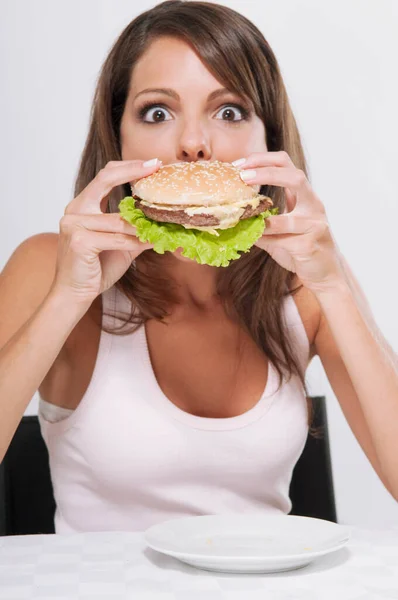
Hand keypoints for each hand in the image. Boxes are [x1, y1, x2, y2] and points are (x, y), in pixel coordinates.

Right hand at [50, 159, 160, 305]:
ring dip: (144, 223)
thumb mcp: (121, 245)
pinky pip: (117, 239)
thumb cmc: (95, 269)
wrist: (74, 294)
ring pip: (119, 219)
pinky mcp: (79, 241)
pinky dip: (135, 242)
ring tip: (165, 220)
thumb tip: (165, 223)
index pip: (105, 176)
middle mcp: (75, 210)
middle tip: (156, 167)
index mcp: (82, 206)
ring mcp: (74, 224)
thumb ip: (137, 231)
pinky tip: (150, 242)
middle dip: (133, 170)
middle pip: (105, 179)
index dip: (129, 167)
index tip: (153, 163)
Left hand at [237, 151, 343, 291]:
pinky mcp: (311, 245)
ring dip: (263, 219)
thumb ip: (261, 221)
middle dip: (267, 173)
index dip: (262, 160)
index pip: (286, 164)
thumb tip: (231, 217)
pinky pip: (285, 241)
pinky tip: (253, 239)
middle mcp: (313, 205)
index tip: (239, 165)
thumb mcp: (280, 230)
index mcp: (304, 196)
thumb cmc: (300, 248)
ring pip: (289, 217)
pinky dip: (266, 240)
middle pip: (295, 177)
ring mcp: (315, 225)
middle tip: (243, 176)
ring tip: (242, 216)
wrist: (324, 273)